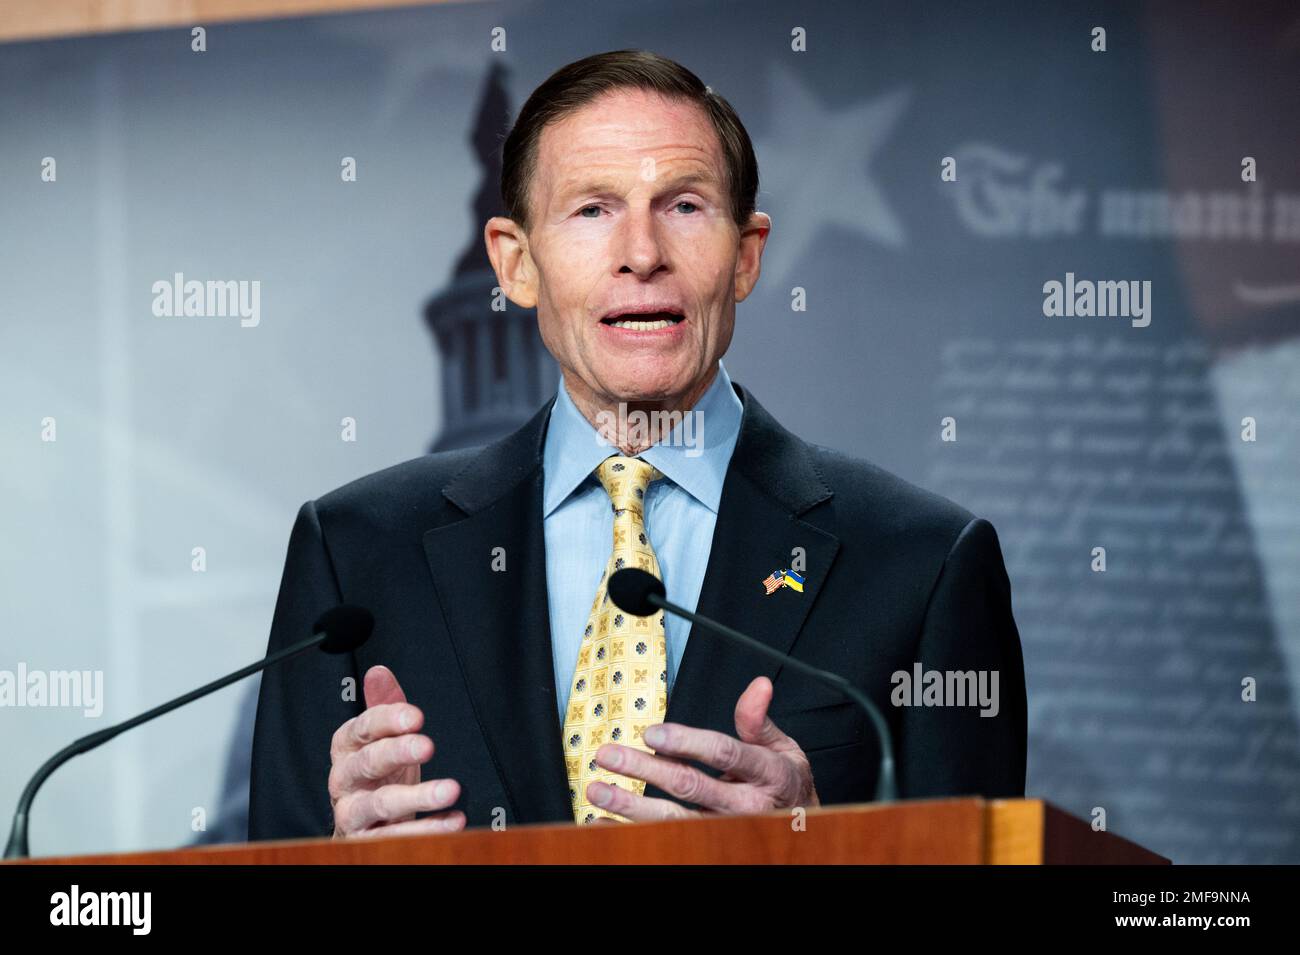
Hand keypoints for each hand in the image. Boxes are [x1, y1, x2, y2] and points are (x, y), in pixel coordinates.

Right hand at [328, 665, 465, 837]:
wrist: (360, 826)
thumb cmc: (375, 776)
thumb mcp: (379, 739)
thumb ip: (382, 706)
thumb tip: (379, 671)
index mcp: (347, 748)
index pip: (362, 728)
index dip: (387, 719)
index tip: (416, 716)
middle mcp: (344, 780)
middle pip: (366, 763)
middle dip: (397, 752)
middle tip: (428, 745)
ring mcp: (353, 813)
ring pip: (380, 804)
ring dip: (417, 797)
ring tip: (449, 790)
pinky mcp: (366, 841)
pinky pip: (395, 837)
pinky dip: (426, 830)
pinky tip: (452, 820)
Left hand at [586, 676, 819, 820]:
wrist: (800, 831)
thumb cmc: (785, 786)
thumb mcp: (784, 749)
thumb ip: (759, 721)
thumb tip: (758, 685)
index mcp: (766, 775)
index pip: (723, 754)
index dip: (687, 742)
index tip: (652, 733)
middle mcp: (744, 807)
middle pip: (689, 786)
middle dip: (644, 770)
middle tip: (609, 755)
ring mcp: (723, 831)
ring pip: (672, 819)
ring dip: (630, 806)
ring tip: (598, 789)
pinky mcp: (706, 845)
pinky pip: (664, 841)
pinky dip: (630, 833)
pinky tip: (602, 823)